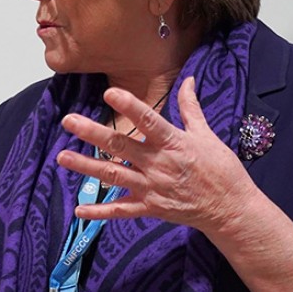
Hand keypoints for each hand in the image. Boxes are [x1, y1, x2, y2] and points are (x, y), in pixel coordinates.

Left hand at [56, 77, 260, 233]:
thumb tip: (188, 80)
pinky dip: (100, 211)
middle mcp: (158, 164)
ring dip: (86, 167)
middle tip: (68, 121)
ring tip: (61, 157)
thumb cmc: (220, 169)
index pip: (149, 121)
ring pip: (113, 176)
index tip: (109, 94)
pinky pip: (121, 211)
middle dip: (92, 133)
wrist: (231, 209)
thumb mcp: (207, 135)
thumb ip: (190, 108)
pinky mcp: (150, 208)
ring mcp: (152, 188)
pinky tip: (79, 210)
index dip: (130, 107)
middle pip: (121, 146)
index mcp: (173, 143)